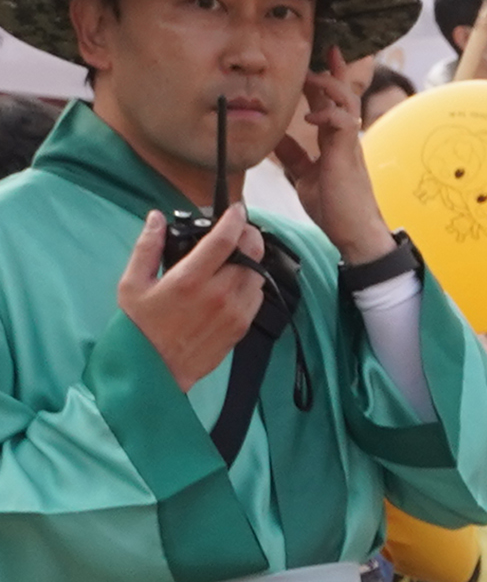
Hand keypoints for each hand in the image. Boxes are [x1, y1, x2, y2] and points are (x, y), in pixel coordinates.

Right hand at [120, 205, 267, 392]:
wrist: (153, 371)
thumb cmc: (139, 327)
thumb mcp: (132, 284)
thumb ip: (147, 247)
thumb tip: (157, 217)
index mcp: (189, 279)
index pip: (225, 240)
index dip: (235, 219)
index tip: (237, 209)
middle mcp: (218, 294)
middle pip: (252, 253)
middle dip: (249, 235)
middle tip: (239, 230)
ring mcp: (235, 312)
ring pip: (258, 274)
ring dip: (253, 258)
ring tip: (237, 253)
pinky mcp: (242, 327)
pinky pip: (257, 296)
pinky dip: (251, 282)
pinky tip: (235, 280)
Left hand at [280, 50, 392, 259]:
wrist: (355, 233)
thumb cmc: (335, 209)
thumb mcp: (305, 177)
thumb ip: (294, 156)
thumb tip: (276, 138)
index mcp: (336, 142)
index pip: (331, 104)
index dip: (326, 81)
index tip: (320, 59)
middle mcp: (345, 138)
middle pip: (342, 95)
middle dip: (334, 71)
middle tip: (326, 50)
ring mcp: (349, 144)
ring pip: (345, 103)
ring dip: (329, 86)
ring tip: (313, 76)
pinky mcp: (348, 154)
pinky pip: (342, 123)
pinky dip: (326, 114)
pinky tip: (310, 115)